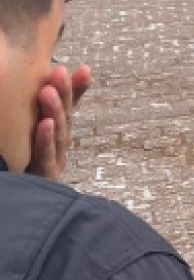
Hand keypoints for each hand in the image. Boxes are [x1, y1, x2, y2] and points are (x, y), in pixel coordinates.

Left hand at [31, 63, 91, 180]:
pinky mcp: (44, 178)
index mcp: (56, 138)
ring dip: (55, 112)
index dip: (77, 90)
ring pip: (58, 135)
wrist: (23, 209)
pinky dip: (46, 140)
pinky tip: (44, 124)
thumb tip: (64, 82)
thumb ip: (51, 114)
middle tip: (58, 73)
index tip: (84, 69)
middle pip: (65, 119)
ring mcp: (53, 163)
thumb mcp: (40, 137)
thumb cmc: (31, 170)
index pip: (69, 109)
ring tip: (48, 91)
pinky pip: (46, 157)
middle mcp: (58, 149)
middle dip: (64, 95)